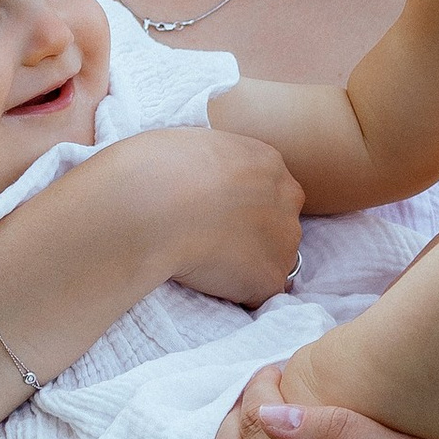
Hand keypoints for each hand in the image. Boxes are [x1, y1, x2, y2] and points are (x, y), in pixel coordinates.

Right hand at [150, 127, 305, 302]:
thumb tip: (201, 174)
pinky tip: (207, 282)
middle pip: (279, 223)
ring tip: (206, 263)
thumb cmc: (155, 170)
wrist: (152, 209)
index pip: (266, 189)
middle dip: (253, 234)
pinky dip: (238, 294)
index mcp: (266, 162)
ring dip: (248, 265)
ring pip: (273, 259)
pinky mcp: (269, 278)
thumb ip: (213, 162)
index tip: (216, 214)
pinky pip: (259, 294)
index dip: (242, 205)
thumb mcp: (193, 145)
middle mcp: (287, 198)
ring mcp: (284, 241)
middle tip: (212, 240)